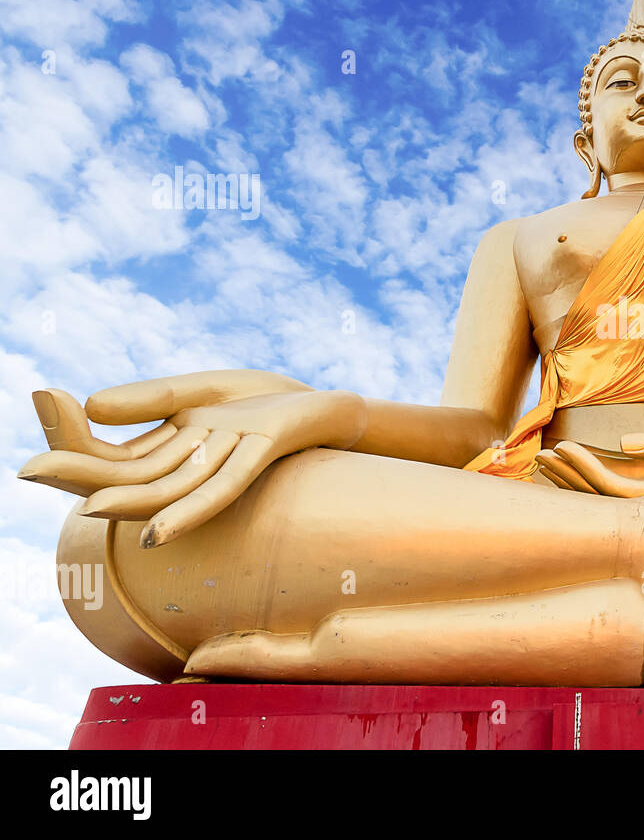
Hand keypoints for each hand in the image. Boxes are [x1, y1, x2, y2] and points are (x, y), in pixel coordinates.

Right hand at [18, 371, 364, 547]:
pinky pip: (222, 493)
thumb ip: (154, 399)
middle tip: (26, 470)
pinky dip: (190, 513)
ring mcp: (224, 465)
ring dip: (128, 502)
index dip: (72, 439)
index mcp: (170, 447)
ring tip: (88, 510)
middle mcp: (191, 463)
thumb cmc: (269, 405)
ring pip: (167, 490)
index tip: (40, 401)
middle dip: (80, 471)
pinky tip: (157, 534)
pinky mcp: (262, 459)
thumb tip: (91, 405)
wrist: (331, 409)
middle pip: (128, 475)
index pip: (108, 453)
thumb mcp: (204, 392)